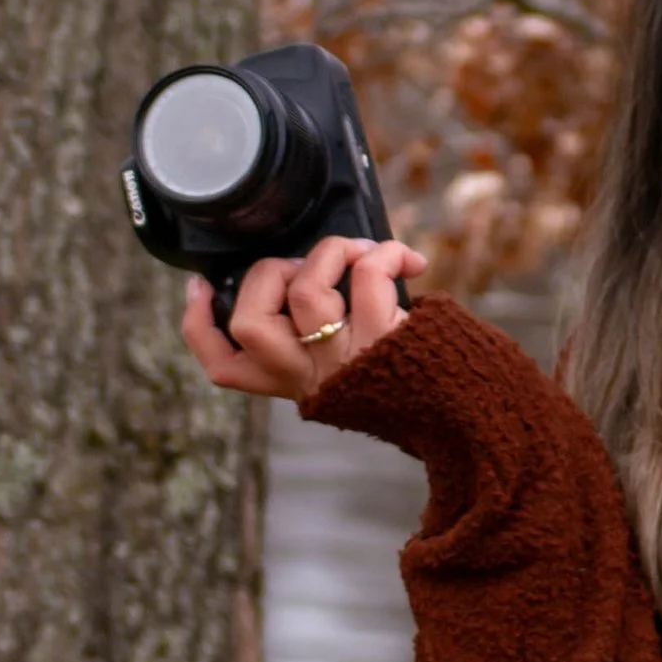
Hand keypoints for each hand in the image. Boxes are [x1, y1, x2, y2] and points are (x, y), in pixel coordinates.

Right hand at [178, 234, 426, 403]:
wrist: (464, 408)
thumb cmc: (406, 373)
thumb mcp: (348, 367)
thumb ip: (315, 336)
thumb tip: (304, 269)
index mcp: (291, 381)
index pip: (222, 366)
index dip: (198, 324)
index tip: (199, 286)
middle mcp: (308, 376)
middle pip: (249, 319)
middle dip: (271, 271)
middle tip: (307, 267)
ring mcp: (342, 359)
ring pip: (305, 290)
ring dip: (333, 252)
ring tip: (360, 254)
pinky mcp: (382, 339)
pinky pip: (367, 275)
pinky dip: (386, 253)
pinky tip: (408, 261)